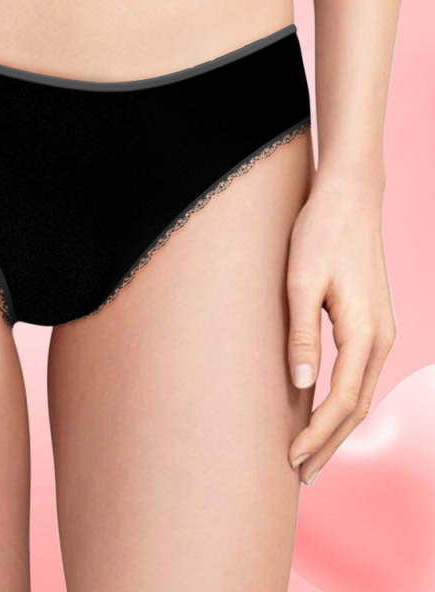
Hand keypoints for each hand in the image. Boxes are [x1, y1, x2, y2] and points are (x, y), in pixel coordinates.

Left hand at [285, 168, 395, 484]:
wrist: (348, 197)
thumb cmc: (320, 234)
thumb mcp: (301, 281)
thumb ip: (301, 333)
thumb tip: (299, 385)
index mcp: (364, 333)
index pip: (342, 401)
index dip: (317, 435)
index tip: (291, 460)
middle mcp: (380, 337)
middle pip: (356, 406)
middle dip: (329, 443)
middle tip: (300, 474)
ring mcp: (380, 329)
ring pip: (360, 392)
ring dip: (336, 425)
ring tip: (309, 451)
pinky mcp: (370, 319)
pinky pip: (359, 373)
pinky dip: (341, 399)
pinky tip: (322, 405)